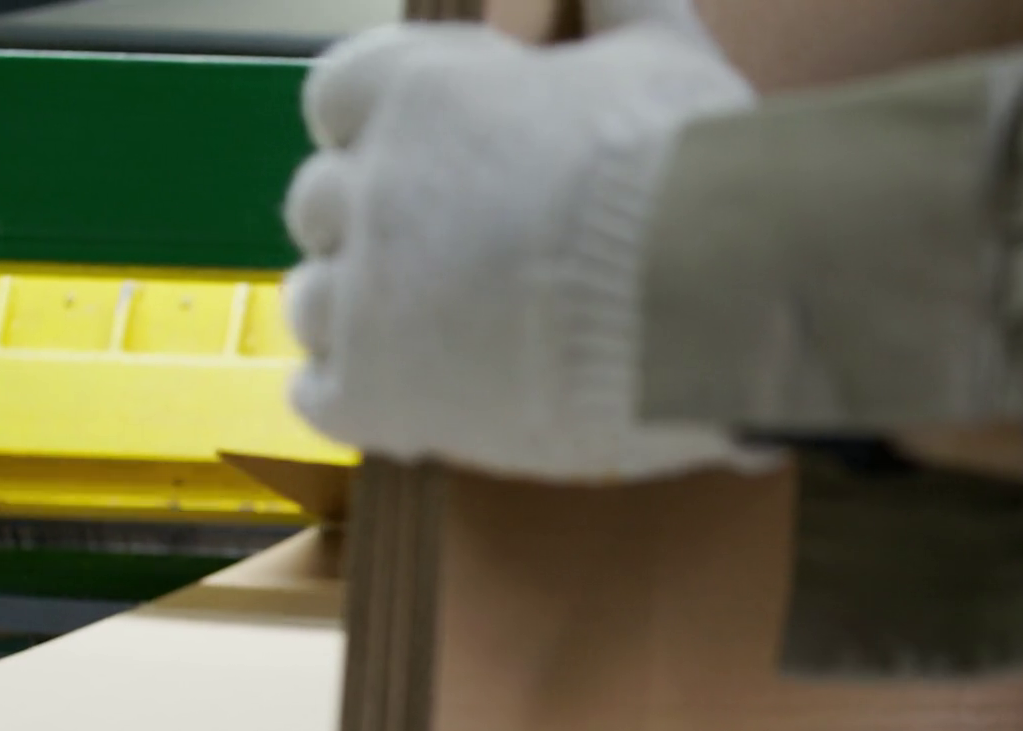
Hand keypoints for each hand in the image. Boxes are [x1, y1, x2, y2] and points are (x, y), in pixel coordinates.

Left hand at [283, 4, 777, 480]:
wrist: (707, 304)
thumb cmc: (688, 176)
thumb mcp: (661, 54)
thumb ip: (618, 1)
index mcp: (416, 90)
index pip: (340, 96)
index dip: (391, 133)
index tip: (447, 166)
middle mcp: (369, 185)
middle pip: (323, 204)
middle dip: (383, 229)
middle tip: (467, 264)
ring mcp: (364, 296)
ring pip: (314, 303)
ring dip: (366, 317)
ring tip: (454, 341)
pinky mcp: (377, 396)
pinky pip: (321, 395)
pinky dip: (365, 397)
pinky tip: (430, 398)